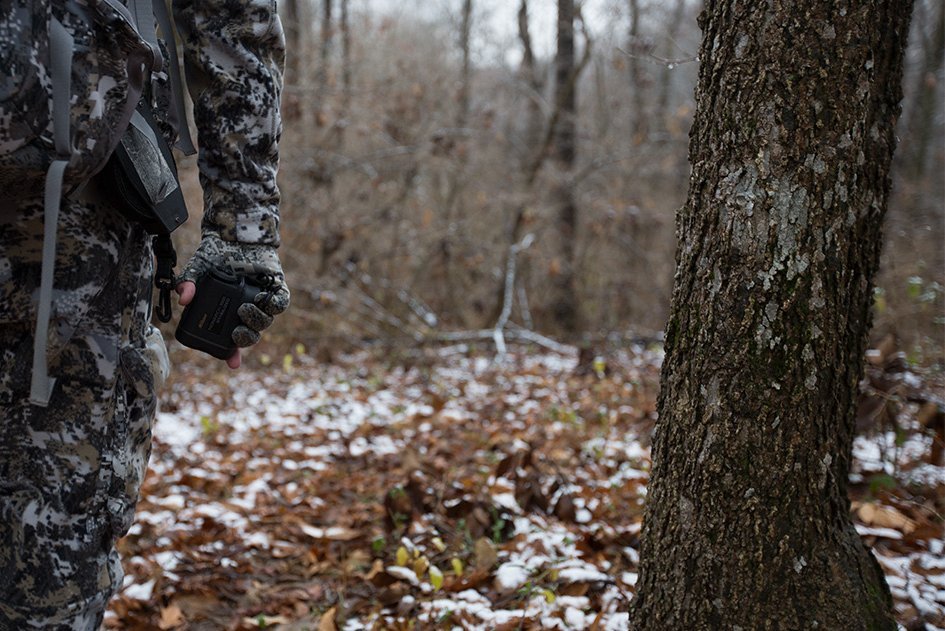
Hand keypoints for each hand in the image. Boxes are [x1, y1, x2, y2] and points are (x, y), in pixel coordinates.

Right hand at [176, 233, 289, 367]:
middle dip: (245, 338)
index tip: (233, 364)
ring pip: (265, 321)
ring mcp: (262, 301)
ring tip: (245, 309)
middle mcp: (245, 310)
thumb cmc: (216, 254)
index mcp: (227, 312)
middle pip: (250, 335)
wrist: (234, 233)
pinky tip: (263, 299)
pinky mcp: (277, 289)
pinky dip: (274, 304)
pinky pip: (280, 303)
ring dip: (257, 321)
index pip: (231, 340)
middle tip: (237, 332)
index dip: (232, 354)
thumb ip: (188, 283)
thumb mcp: (197, 268)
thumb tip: (183, 300)